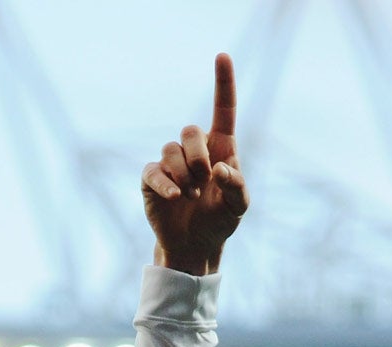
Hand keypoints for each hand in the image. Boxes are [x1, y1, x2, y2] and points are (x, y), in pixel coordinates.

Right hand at [142, 53, 248, 274]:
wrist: (195, 245)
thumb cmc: (220, 221)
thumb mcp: (239, 207)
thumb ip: (237, 186)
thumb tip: (219, 169)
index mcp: (220, 148)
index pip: (224, 110)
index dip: (223, 82)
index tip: (222, 55)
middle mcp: (194, 150)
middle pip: (190, 131)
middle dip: (198, 157)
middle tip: (204, 181)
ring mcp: (171, 162)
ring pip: (171, 150)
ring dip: (184, 175)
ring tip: (190, 196)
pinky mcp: (153, 178)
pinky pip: (154, 170)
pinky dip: (166, 184)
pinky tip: (175, 198)